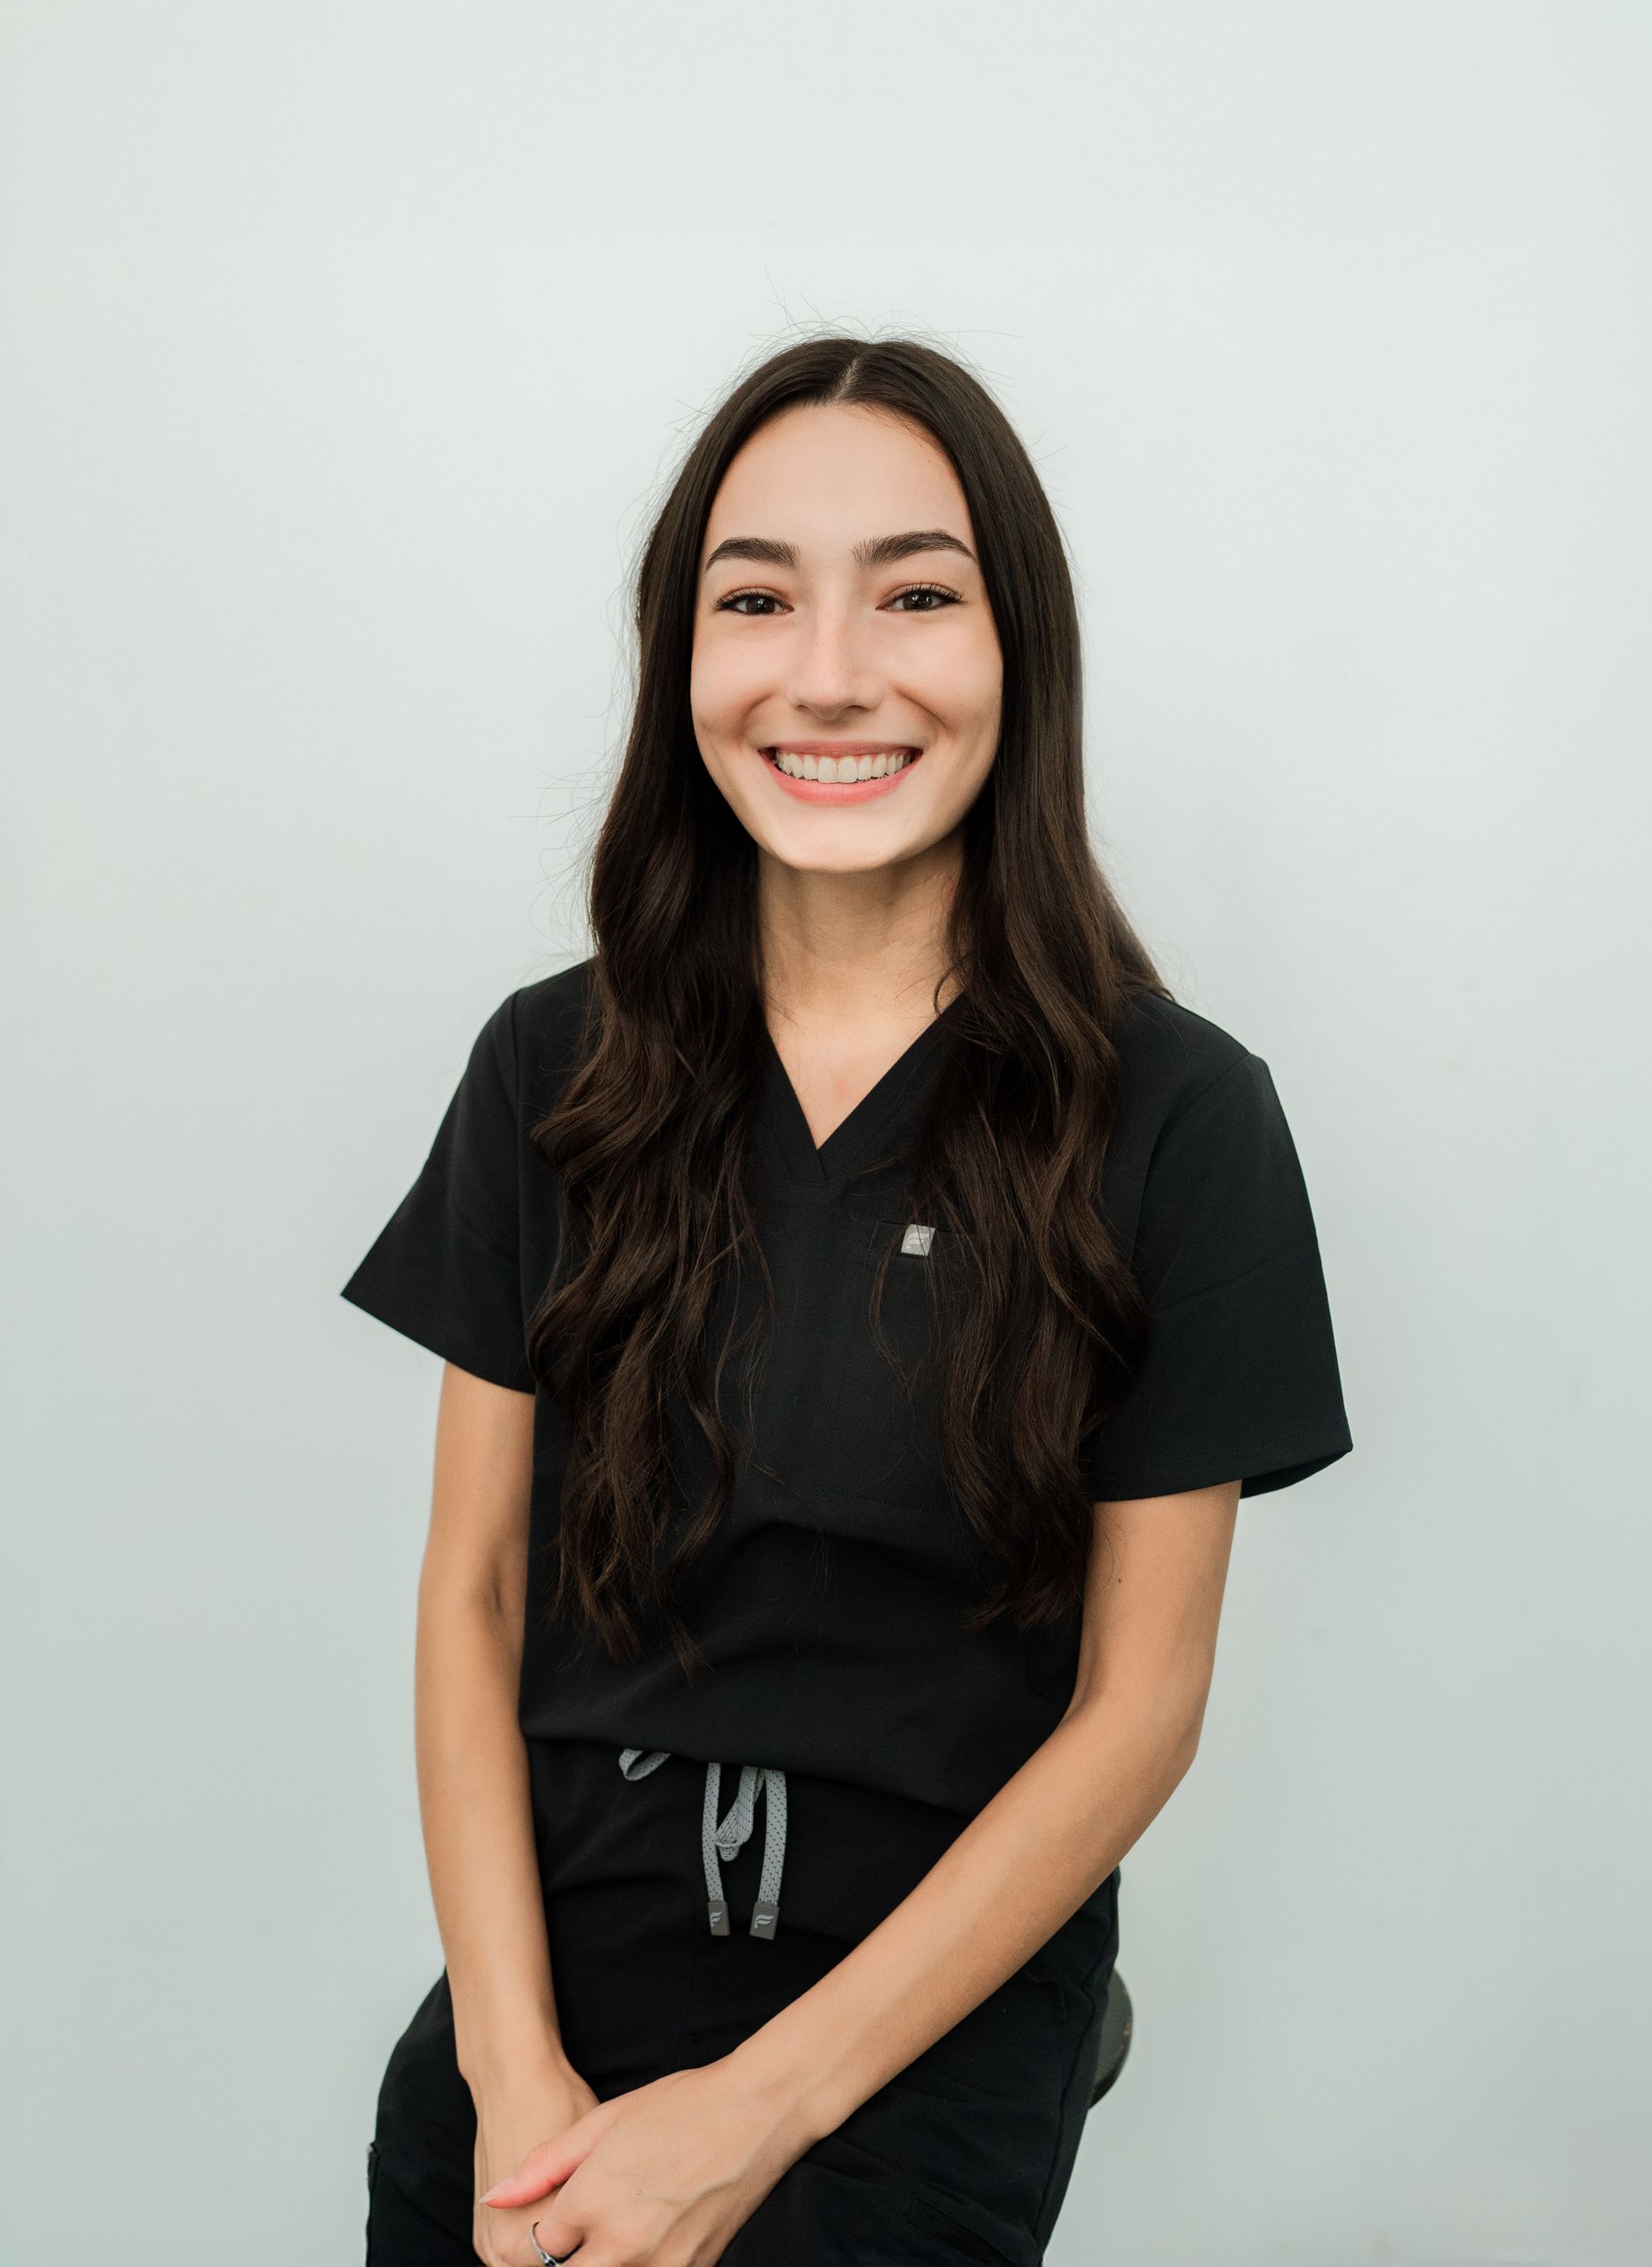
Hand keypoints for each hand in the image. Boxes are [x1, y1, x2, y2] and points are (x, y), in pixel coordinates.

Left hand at [478, 2052, 815, 2265]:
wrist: (755, 2113)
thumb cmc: (679, 2106)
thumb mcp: (602, 2122)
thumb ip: (544, 2166)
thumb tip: (495, 2197)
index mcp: (593, 2200)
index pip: (539, 2247)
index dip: (543, 2232)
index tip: (558, 2217)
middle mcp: (622, 2242)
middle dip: (567, 2258)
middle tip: (580, 2232)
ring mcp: (661, 2264)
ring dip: (600, 2261)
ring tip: (614, 2227)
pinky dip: (636, 2265)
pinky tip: (642, 2238)